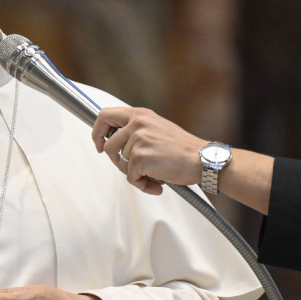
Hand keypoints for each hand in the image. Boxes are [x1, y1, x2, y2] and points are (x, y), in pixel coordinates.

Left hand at [92, 107, 207, 194]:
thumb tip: (112, 139)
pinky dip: (142, 184)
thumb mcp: (156, 127)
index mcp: (139, 114)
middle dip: (116, 161)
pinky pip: (131, 177)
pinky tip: (158, 183)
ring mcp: (137, 140)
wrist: (203, 160)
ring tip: (155, 173)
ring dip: (135, 174)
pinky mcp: (140, 157)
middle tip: (132, 168)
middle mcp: (137, 124)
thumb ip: (135, 129)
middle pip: (108, 146)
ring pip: (121, 164)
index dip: (97, 132)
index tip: (99, 144)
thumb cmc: (182, 148)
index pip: (104, 115)